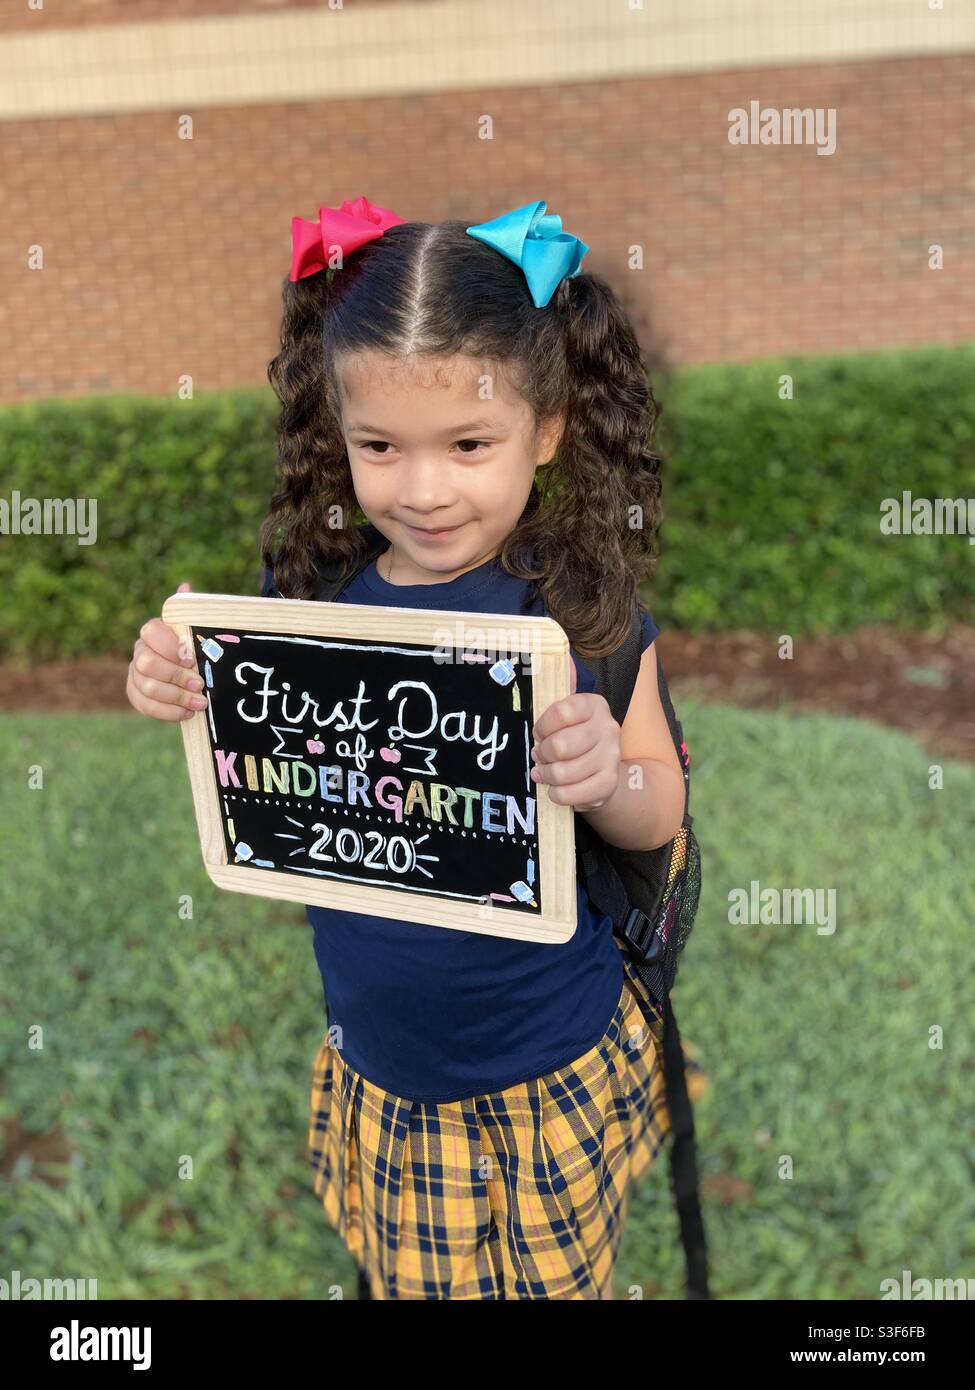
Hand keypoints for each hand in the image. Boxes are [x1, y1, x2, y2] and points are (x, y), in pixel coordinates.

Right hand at [126, 581, 208, 721]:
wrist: (186, 670)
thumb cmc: (192, 647)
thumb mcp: (195, 630)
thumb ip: (188, 612)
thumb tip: (185, 587)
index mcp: (153, 631)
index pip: (151, 632)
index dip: (170, 647)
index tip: (191, 659)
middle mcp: (139, 650)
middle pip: (147, 664)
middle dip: (175, 677)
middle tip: (200, 685)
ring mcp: (134, 673)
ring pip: (147, 687)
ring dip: (176, 697)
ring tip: (200, 703)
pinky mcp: (134, 693)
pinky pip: (144, 706)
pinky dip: (167, 712)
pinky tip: (187, 713)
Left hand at [530, 659, 621, 810]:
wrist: (604, 772)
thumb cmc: (574, 737)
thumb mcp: (565, 712)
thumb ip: (559, 685)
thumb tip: (562, 656)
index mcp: (594, 704)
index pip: (561, 711)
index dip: (542, 726)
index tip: (539, 732)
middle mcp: (608, 727)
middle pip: (560, 746)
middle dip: (542, 754)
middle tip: (539, 756)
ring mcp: (611, 757)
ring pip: (563, 772)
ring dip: (547, 776)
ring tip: (545, 773)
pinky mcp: (608, 784)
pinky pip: (570, 794)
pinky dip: (557, 794)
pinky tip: (556, 788)